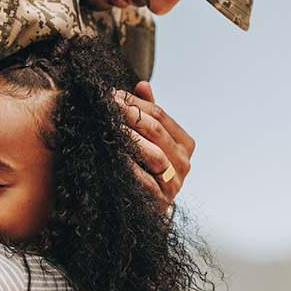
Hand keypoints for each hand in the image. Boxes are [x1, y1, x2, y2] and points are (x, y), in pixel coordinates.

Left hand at [114, 81, 194, 209]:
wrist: (144, 206)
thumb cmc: (146, 167)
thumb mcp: (149, 138)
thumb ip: (148, 112)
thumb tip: (142, 84)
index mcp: (184, 143)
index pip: (160, 114)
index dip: (135, 102)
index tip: (112, 94)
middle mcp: (183, 162)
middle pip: (156, 131)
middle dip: (129, 115)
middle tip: (107, 105)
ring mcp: (174, 183)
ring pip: (154, 154)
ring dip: (130, 138)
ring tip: (109, 126)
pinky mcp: (160, 201)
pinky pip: (145, 181)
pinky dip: (129, 167)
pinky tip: (113, 155)